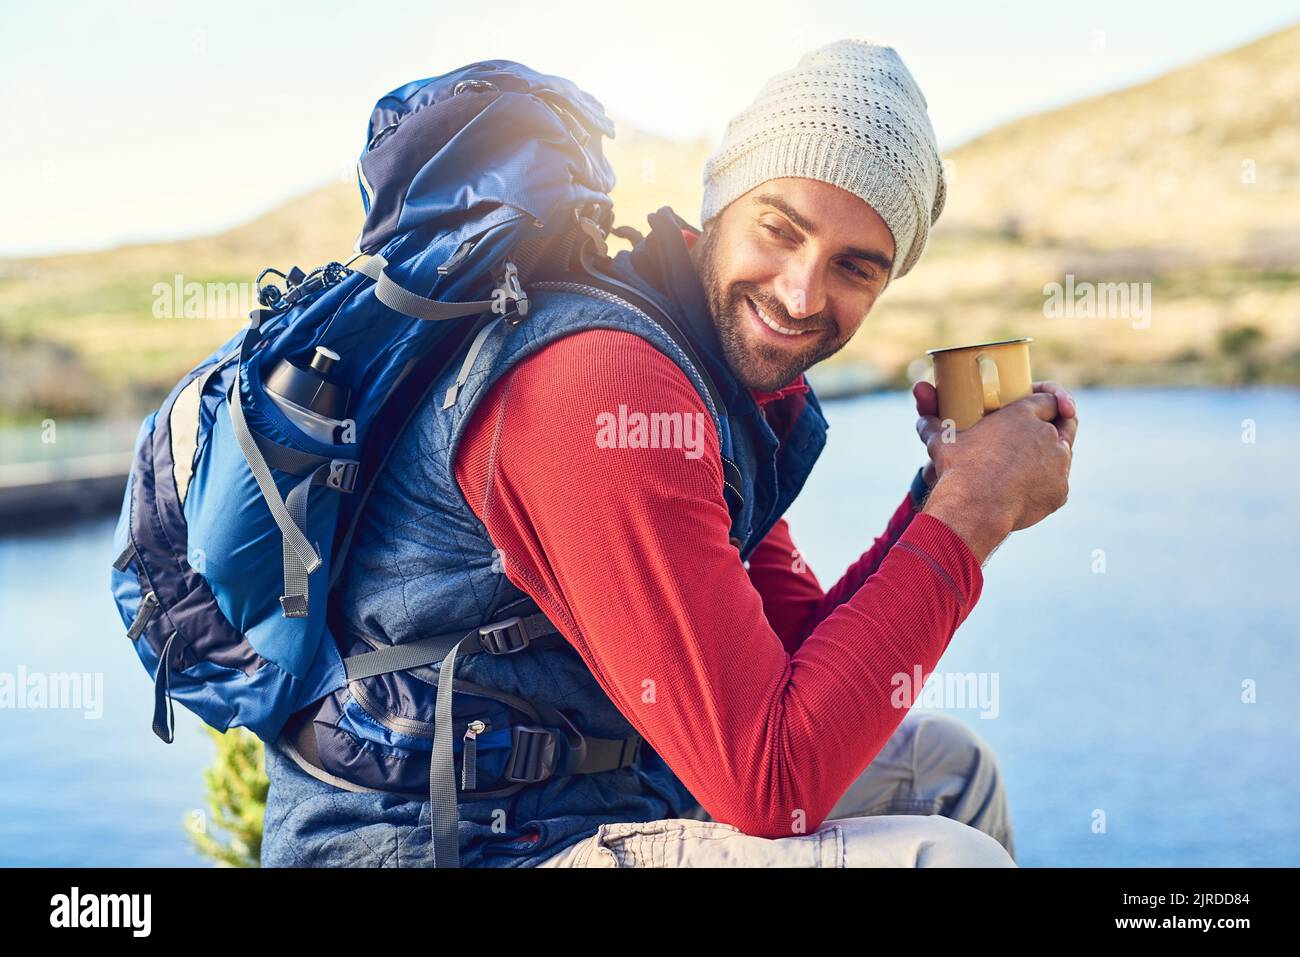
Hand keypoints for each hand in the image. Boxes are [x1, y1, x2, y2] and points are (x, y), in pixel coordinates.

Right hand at [911, 379, 1077, 560]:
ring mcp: (1059, 463)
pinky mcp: (1060, 490)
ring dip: (1052, 454)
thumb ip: (931, 421)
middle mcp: (1048, 434)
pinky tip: (1028, 486)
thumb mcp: (940, 441)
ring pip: (1064, 453)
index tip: (1038, 406)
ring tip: (1031, 461)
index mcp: (1024, 415)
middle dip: (1057, 424)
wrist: (974, 508)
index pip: (1048, 400)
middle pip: (1066, 423)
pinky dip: (1046, 482)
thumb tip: (920, 405)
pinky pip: (1057, 482)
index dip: (1047, 400)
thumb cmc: (957, 469)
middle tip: (1042, 431)